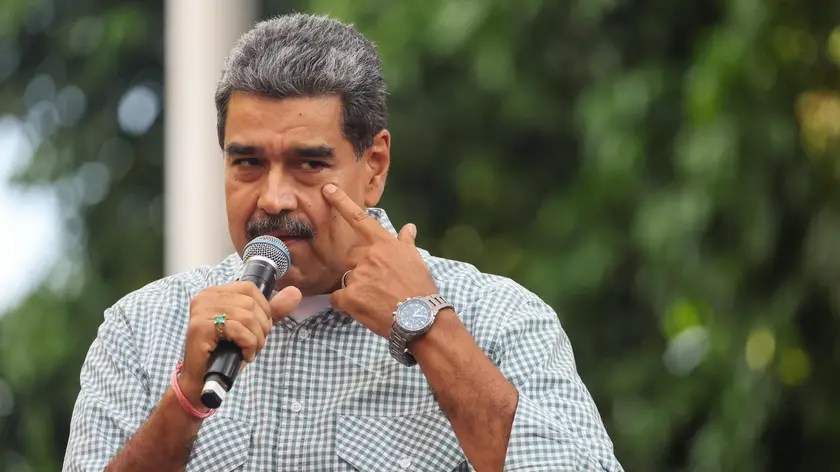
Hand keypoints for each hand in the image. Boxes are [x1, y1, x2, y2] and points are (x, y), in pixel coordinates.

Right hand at [178, 283, 301, 407]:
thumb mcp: (252, 329)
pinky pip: (238, 329)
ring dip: (256, 338)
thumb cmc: (225, 354)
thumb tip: (295, 292)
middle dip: (261, 327)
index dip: (263, 309)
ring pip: (247, 316)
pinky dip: (248, 344)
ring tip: (250, 351)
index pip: (250, 288)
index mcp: (215, 292)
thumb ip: (273, 311)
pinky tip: (244, 355)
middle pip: (250, 303)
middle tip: (254, 344)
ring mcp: (201, 311)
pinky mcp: (200, 327)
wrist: (201, 382)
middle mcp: (205, 297)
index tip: (258, 329)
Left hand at [322, 183, 438, 337]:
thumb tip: (409, 227)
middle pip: (350, 256)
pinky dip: (346, 304)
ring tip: (376, 299)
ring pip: (346, 278)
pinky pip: (337, 298)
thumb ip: (406, 242)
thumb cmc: (421, 288)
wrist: (421, 318)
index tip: (327, 189)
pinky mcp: (350, 296)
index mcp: (384, 244)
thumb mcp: (416, 261)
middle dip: (359, 267)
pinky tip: (364, 309)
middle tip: (376, 283)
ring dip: (356, 288)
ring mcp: (358, 275)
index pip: (359, 219)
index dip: (341, 203)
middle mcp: (369, 256)